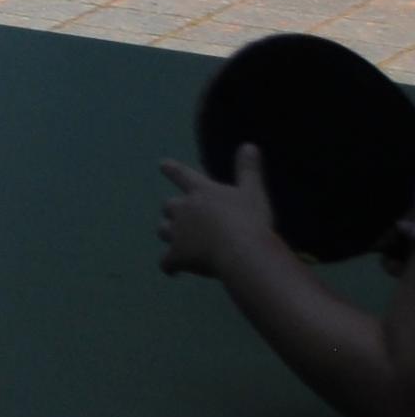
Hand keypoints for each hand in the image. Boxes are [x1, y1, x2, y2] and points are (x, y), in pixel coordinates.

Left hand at [161, 148, 286, 279]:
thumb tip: (249, 145)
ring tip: (178, 242)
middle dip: (173, 212)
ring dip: (169, 234)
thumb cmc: (250, 220)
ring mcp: (177, 233)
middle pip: (168, 207)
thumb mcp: (253, 192)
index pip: (183, 175)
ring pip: (163, 231)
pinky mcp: (176, 255)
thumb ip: (248, 170)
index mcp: (202, 192)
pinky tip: (172, 271)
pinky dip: (169, 266)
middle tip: (181, 218)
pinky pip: (166, 262)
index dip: (173, 170)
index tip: (162, 164)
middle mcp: (184, 209)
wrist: (242, 251)